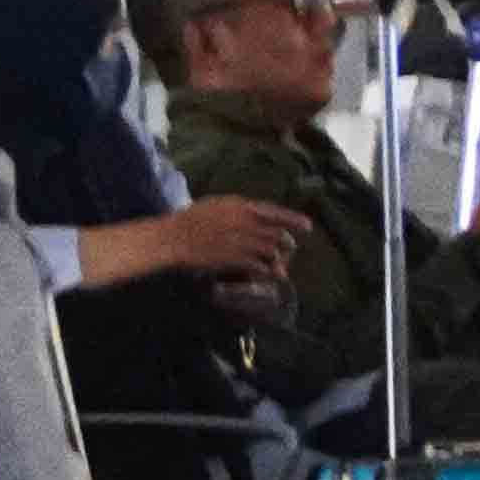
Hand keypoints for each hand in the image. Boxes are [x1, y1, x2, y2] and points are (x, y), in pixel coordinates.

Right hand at [86, 197, 303, 291]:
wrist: (172, 238)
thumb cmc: (190, 219)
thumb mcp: (217, 204)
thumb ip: (239, 209)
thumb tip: (257, 213)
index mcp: (241, 206)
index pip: (274, 212)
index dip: (293, 220)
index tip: (307, 227)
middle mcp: (245, 222)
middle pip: (277, 234)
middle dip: (287, 244)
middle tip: (288, 251)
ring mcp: (240, 241)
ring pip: (271, 250)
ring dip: (279, 260)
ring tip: (281, 266)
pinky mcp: (233, 259)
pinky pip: (259, 265)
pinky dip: (267, 271)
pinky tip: (270, 275)